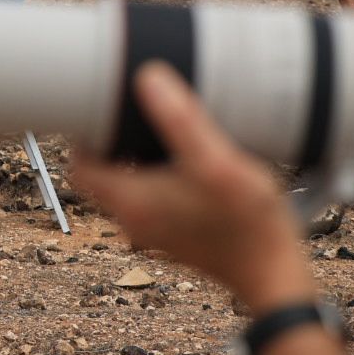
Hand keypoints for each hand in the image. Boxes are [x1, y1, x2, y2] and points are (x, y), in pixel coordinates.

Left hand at [68, 62, 315, 312]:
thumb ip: (181, 121)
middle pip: (99, 175)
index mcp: (129, 201)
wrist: (274, 275)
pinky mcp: (173, 235)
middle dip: (111, 145)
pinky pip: (149, 199)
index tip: (104, 113)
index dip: (84, 137)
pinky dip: (157, 179)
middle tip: (133, 117)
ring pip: (125, 187)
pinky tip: (188, 165)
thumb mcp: (217, 163)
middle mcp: (131, 219)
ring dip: (136, 161)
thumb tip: (148, 79)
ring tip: (162, 136)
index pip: (79, 166)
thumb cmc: (249, 224)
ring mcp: (152, 230)